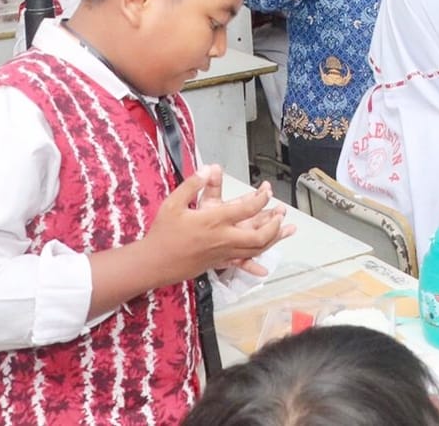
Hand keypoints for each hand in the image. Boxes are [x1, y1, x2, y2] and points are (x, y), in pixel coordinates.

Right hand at [145, 166, 288, 283]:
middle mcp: (223, 239)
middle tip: (280, 214)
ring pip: (254, 250)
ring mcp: (222, 254)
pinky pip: (241, 264)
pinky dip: (255, 266)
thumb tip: (208, 169)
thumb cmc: (163, 232)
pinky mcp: (218, 264)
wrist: (154, 262)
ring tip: (284, 231)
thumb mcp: (173, 203)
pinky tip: (264, 270)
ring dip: (272, 240)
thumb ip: (192, 185)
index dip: (261, 199)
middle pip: (258, 236)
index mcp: (213, 220)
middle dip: (274, 225)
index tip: (266, 191)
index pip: (246, 209)